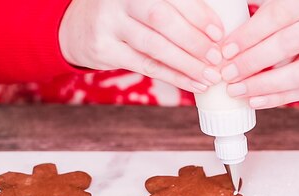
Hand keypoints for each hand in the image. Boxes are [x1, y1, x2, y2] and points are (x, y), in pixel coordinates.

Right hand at [59, 0, 225, 93]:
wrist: (79, 28)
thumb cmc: (126, 13)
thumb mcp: (143, 1)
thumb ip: (173, 8)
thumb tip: (216, 28)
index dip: (198, 14)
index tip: (219, 32)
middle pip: (162, 19)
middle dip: (194, 40)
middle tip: (217, 57)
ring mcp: (109, 24)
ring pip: (155, 47)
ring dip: (187, 64)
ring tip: (210, 76)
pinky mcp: (105, 50)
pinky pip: (147, 66)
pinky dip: (175, 77)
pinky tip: (194, 84)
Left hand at [219, 0, 298, 108]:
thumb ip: (263, 7)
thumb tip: (224, 30)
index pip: (280, 14)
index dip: (250, 34)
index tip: (226, 50)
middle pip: (290, 44)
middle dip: (253, 62)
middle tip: (227, 74)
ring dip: (264, 86)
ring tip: (238, 91)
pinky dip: (280, 97)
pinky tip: (257, 100)